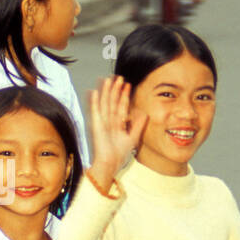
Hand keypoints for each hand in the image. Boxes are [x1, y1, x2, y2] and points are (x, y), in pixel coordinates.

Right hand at [87, 77, 147, 191]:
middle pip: (112, 102)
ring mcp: (102, 122)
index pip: (121, 106)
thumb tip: (144, 113)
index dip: (124, 95)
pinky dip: (94, 102)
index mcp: (117, 124)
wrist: (110, 163)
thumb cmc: (119, 154)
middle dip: (115, 89)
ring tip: (108, 80)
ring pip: (105, 103)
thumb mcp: (133, 137)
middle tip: (119, 77)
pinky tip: (95, 92)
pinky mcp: (96, 125)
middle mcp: (109, 121)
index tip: (128, 85)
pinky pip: (95, 111)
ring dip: (106, 91)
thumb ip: (138, 125)